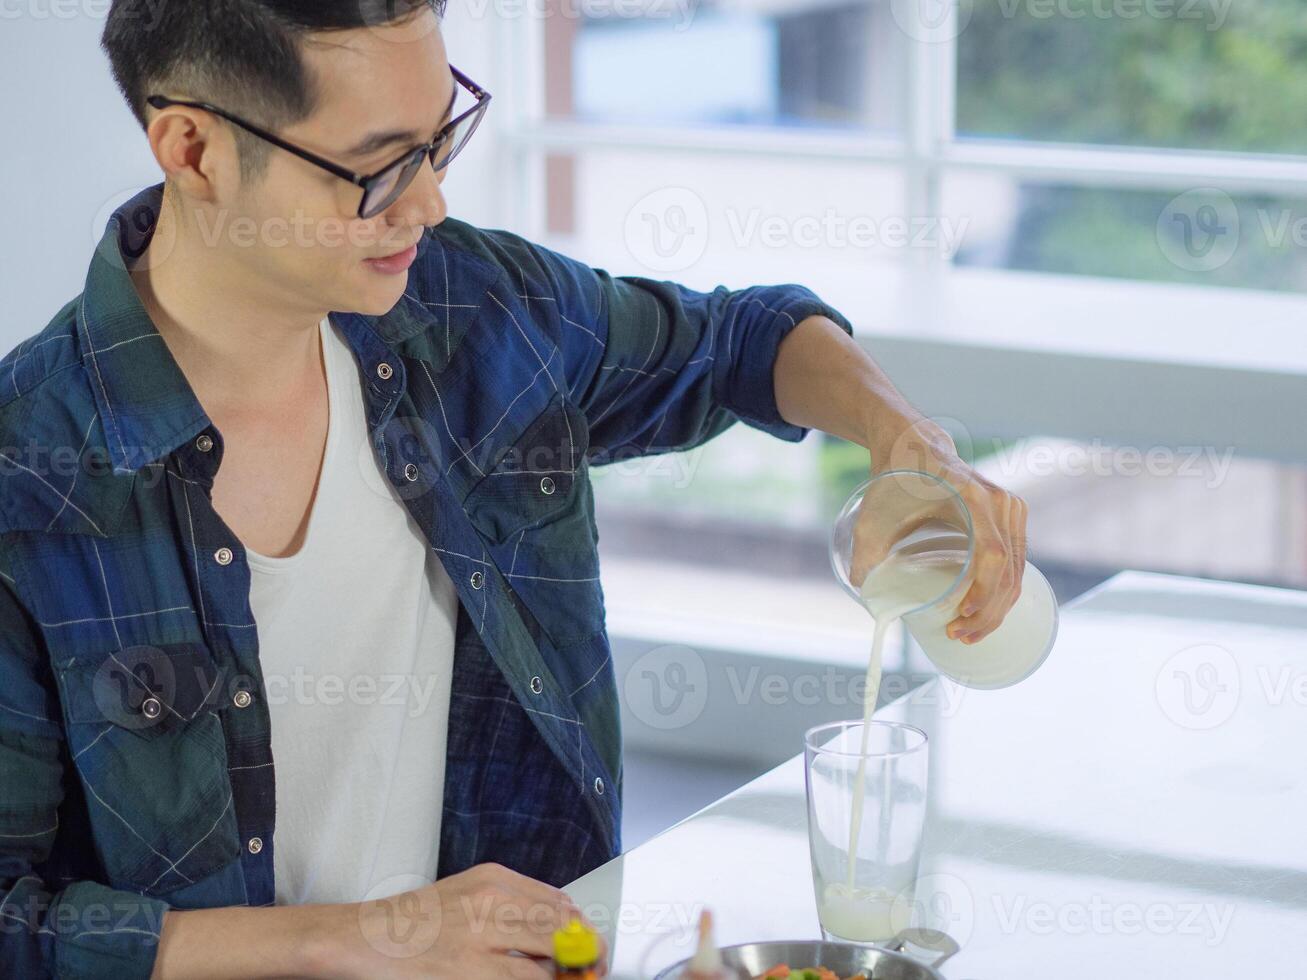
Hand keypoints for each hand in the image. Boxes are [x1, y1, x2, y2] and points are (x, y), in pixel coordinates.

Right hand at [328, 863, 607, 979]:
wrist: (362, 939)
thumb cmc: (414, 924)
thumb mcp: (467, 895)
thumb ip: (510, 906)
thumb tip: (558, 929)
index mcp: (494, 879)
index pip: (559, 902)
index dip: (583, 930)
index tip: (590, 948)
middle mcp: (491, 901)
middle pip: (562, 928)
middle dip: (585, 954)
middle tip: (592, 971)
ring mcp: (480, 938)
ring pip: (547, 959)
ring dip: (564, 976)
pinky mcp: (469, 971)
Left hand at [871, 414, 1028, 643]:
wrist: (914, 446)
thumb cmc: (895, 479)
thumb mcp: (874, 514)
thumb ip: (864, 551)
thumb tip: (861, 589)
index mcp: (974, 497)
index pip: (992, 554)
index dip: (983, 591)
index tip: (960, 614)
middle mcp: (1001, 503)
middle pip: (1009, 570)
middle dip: (987, 612)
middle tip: (958, 636)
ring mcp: (1012, 510)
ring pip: (1017, 571)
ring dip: (997, 608)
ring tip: (966, 632)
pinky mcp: (1012, 519)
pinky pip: (1017, 563)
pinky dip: (1003, 592)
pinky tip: (983, 613)